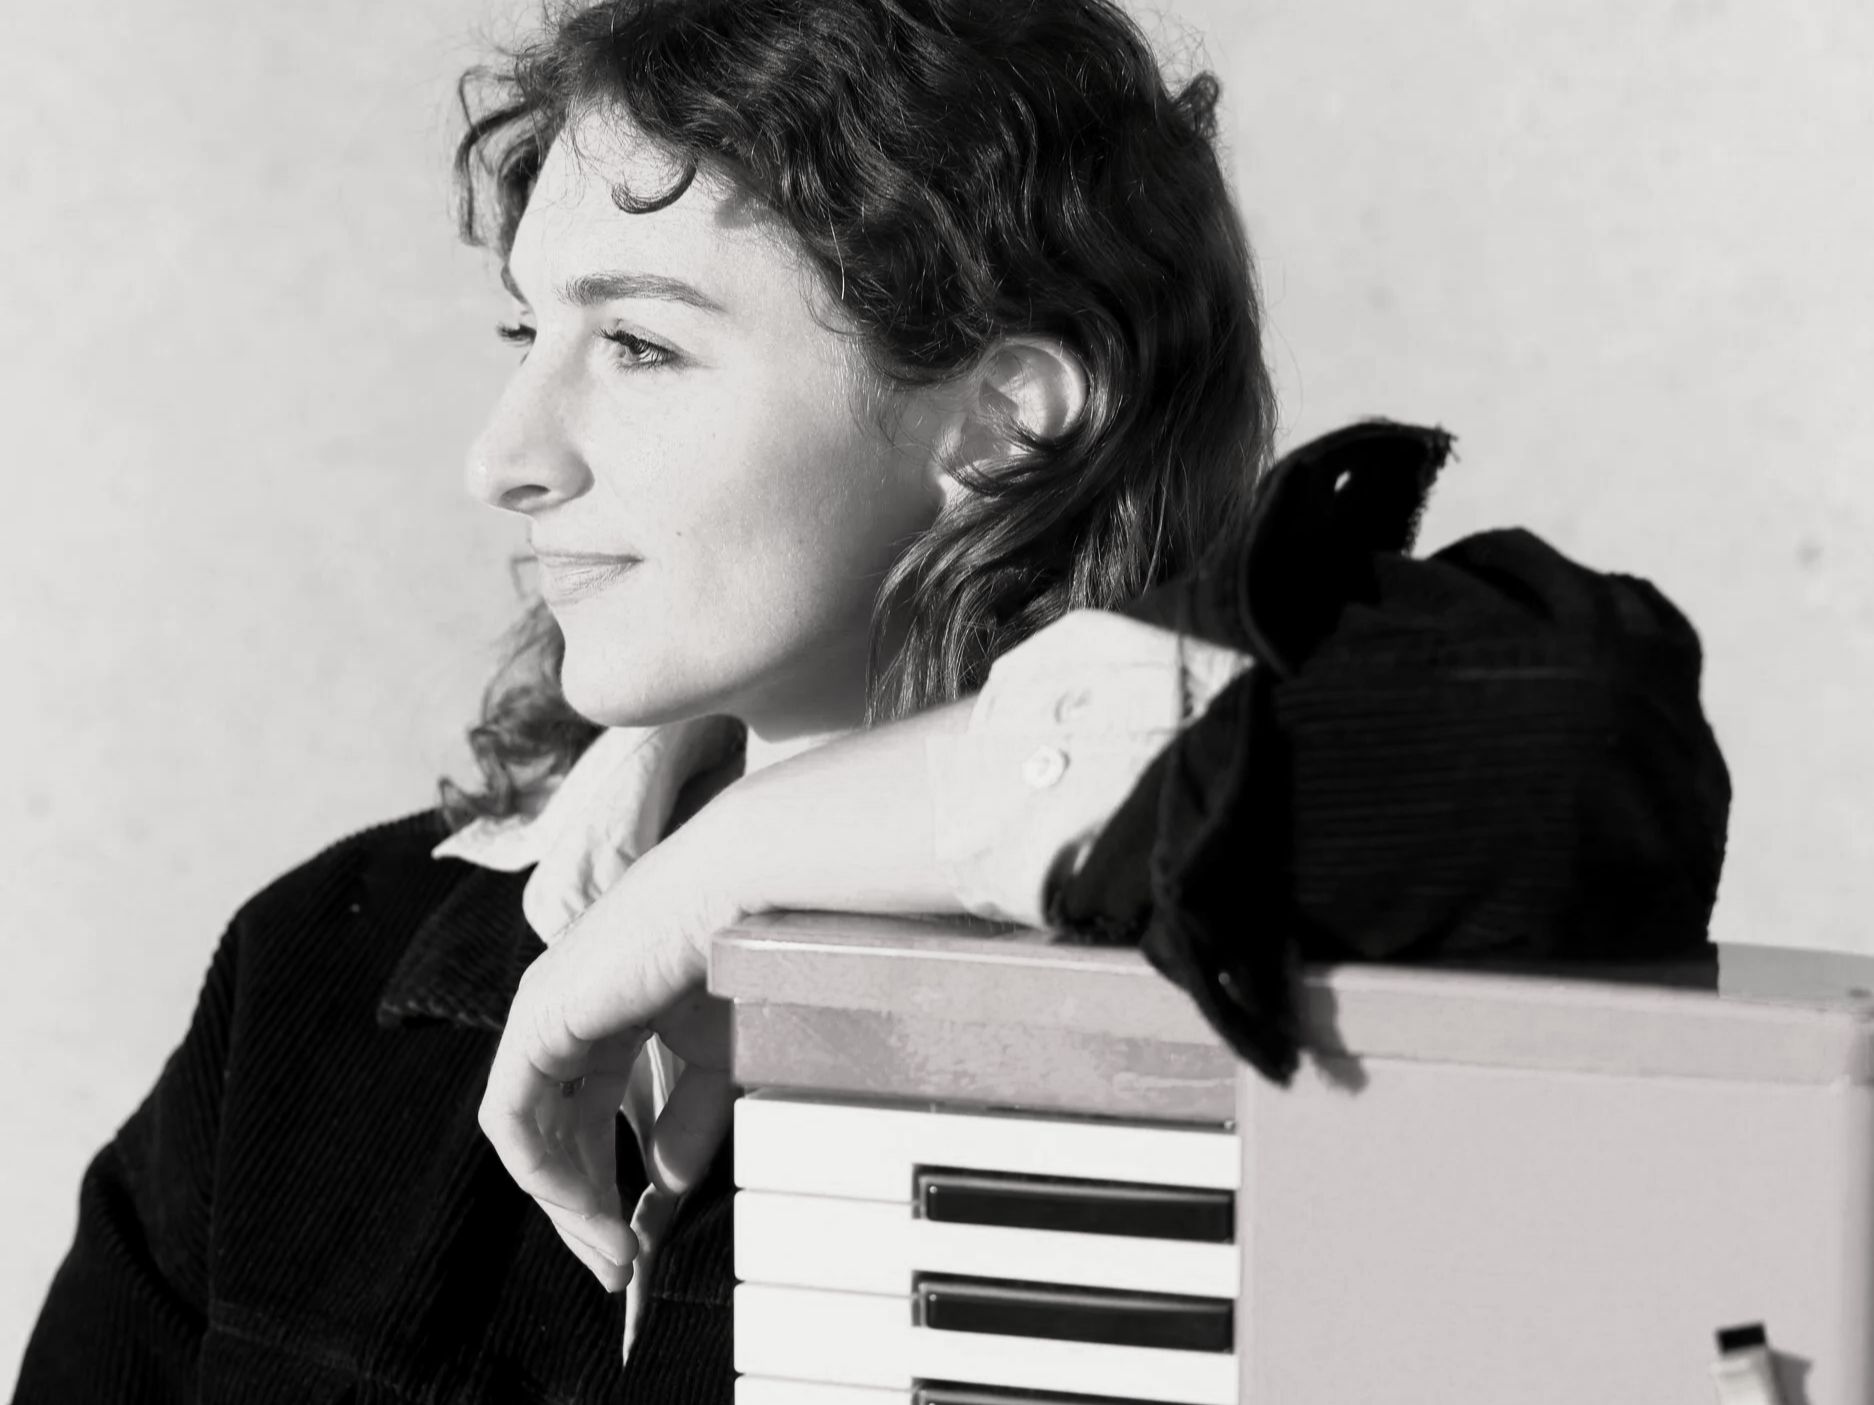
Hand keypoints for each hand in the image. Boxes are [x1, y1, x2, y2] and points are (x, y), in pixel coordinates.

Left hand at [477, 816, 747, 1291]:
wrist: (739, 896)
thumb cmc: (738, 960)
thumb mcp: (716, 1062)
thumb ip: (685, 1122)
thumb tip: (660, 1185)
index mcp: (602, 1016)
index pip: (581, 1118)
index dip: (604, 1187)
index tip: (634, 1245)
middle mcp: (561, 1015)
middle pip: (550, 1135)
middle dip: (581, 1211)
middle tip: (615, 1268)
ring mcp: (542, 1015)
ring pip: (526, 1136)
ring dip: (565, 1205)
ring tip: (610, 1252)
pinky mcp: (536, 1021)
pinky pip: (513, 1119)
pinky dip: (545, 1171)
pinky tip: (589, 1205)